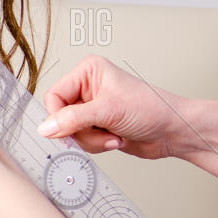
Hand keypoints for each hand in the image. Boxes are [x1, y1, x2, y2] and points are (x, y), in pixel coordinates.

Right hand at [37, 56, 177, 157]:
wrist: (172, 131)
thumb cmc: (151, 109)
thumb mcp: (109, 111)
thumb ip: (73, 119)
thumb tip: (46, 128)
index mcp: (88, 72)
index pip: (54, 96)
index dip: (59, 116)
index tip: (71, 129)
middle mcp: (87, 88)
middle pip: (60, 117)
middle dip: (81, 131)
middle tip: (102, 130)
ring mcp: (92, 109)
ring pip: (70, 133)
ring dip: (92, 140)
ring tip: (113, 135)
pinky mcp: (98, 127)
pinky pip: (82, 142)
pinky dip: (97, 146)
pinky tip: (115, 139)